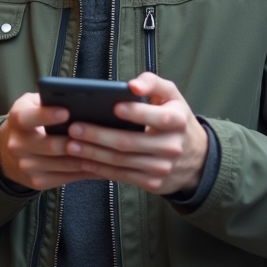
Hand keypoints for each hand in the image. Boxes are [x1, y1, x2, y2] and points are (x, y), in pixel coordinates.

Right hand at [0, 92, 97, 190]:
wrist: (7, 153)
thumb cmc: (29, 122)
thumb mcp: (31, 105)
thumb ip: (48, 101)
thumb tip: (78, 100)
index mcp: (17, 120)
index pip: (29, 117)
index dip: (47, 115)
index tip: (66, 112)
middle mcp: (18, 145)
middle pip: (51, 146)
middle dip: (76, 142)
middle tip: (99, 135)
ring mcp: (27, 166)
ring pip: (63, 164)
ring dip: (87, 158)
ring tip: (109, 151)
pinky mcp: (37, 182)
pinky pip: (67, 178)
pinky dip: (86, 171)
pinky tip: (102, 164)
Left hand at [63, 72, 207, 194]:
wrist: (195, 159)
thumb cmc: (175, 118)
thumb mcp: (172, 96)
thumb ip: (153, 83)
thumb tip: (133, 85)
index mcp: (178, 121)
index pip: (157, 117)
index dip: (136, 112)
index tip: (113, 107)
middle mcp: (171, 147)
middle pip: (129, 142)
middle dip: (99, 135)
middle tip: (74, 128)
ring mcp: (161, 168)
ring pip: (121, 161)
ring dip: (93, 154)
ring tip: (71, 144)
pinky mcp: (152, 183)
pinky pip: (121, 176)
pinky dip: (100, 169)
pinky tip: (83, 160)